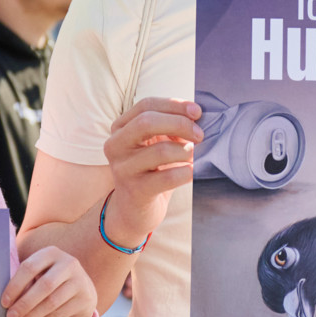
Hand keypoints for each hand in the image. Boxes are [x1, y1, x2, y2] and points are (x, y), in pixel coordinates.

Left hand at [3, 246, 97, 316]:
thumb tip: (4, 304)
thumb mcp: (39, 273)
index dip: (15, 286)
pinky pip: (58, 315)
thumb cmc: (49, 280)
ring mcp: (79, 282)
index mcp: (51, 253)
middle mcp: (68, 264)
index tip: (4, 303)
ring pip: (51, 303)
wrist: (81, 289)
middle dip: (24, 304)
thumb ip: (23, 282)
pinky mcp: (84, 300)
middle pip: (44, 286)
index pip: (30, 267)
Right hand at [101, 98, 200, 244]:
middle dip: (180, 124)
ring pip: (161, 151)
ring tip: (193, 157)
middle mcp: (115, 146)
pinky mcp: (135, 191)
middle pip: (147, 122)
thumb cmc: (151, 171)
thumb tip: (195, 115)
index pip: (147, 105)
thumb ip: (170, 127)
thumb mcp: (156, 144)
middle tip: (200, 135)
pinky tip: (190, 173)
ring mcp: (123, 169)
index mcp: (120, 128)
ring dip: (185, 151)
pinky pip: (167, 177)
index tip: (197, 112)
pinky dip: (185, 172)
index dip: (174, 105)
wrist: (134, 211)